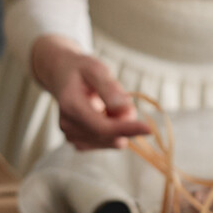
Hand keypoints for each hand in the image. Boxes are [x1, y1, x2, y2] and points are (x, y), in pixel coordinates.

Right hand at [31, 35, 151, 149]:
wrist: (63, 76)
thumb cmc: (81, 70)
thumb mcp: (96, 68)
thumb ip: (109, 88)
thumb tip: (124, 109)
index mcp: (70, 106)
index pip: (102, 127)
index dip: (126, 129)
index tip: (149, 128)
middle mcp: (68, 126)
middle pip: (110, 136)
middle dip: (125, 121)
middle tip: (122, 98)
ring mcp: (71, 136)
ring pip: (111, 142)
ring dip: (119, 125)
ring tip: (108, 104)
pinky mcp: (78, 143)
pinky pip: (107, 143)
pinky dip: (113, 131)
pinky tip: (104, 115)